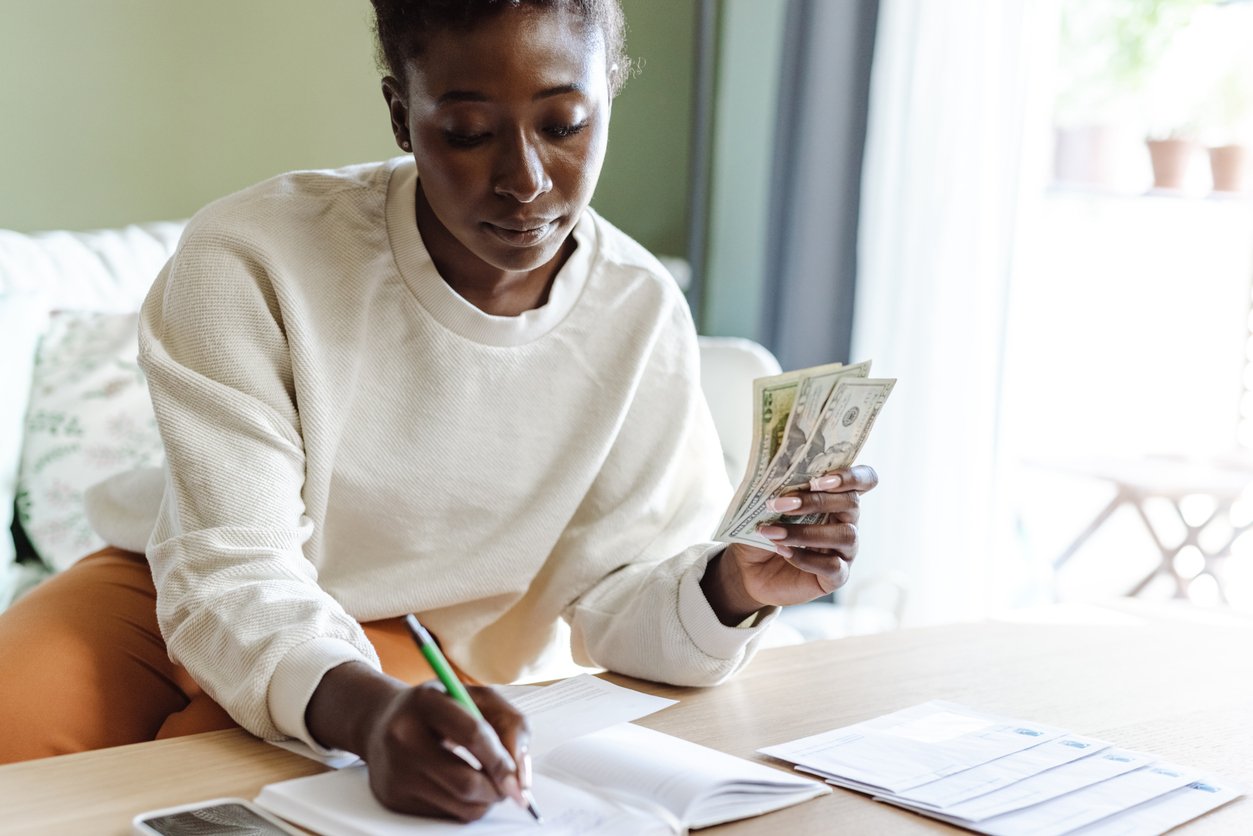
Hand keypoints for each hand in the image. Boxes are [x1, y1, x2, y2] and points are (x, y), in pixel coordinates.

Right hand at [307, 663, 529, 821]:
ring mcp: (395, 770)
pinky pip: (445, 814)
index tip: (519, 778)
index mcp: (425, 701)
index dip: (503, 760)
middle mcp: (403, 735)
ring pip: (459, 804)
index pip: (474, 735)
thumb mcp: (477, 698)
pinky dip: (465, 806)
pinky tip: (461, 786)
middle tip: (510, 787)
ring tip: (488, 783)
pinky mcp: (392, 797)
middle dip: (498, 790)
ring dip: (486, 801)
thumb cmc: (441, 708)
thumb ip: (510, 724)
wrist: (381, 721)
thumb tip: (521, 775)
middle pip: (466, 781)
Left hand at [702, 466, 878, 622]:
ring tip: (772, 532)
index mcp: (835, 497)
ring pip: (844, 535)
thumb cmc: (763, 530)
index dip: (850, 476)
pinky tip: (783, 552)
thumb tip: (775, 478)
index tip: (820, 479)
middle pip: (851, 502)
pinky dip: (805, 558)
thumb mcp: (765, 507)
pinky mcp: (838, 576)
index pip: (864, 480)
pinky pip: (832, 566)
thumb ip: (777, 490)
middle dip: (814, 501)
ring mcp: (846, 550)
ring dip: (805, 532)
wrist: (750, 570)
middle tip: (779, 504)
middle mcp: (847, 521)